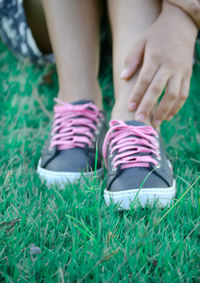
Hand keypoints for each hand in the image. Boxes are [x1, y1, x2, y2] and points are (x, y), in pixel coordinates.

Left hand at [121, 2, 196, 126]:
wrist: (181, 24)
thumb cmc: (156, 35)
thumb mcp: (140, 42)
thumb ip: (131, 59)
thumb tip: (124, 78)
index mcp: (156, 57)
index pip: (145, 79)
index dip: (137, 94)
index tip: (129, 107)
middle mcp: (170, 65)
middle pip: (159, 89)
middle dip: (149, 107)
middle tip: (140, 121)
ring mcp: (181, 70)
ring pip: (174, 94)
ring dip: (164, 111)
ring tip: (155, 123)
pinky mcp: (188, 74)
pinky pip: (184, 93)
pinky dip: (177, 106)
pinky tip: (168, 116)